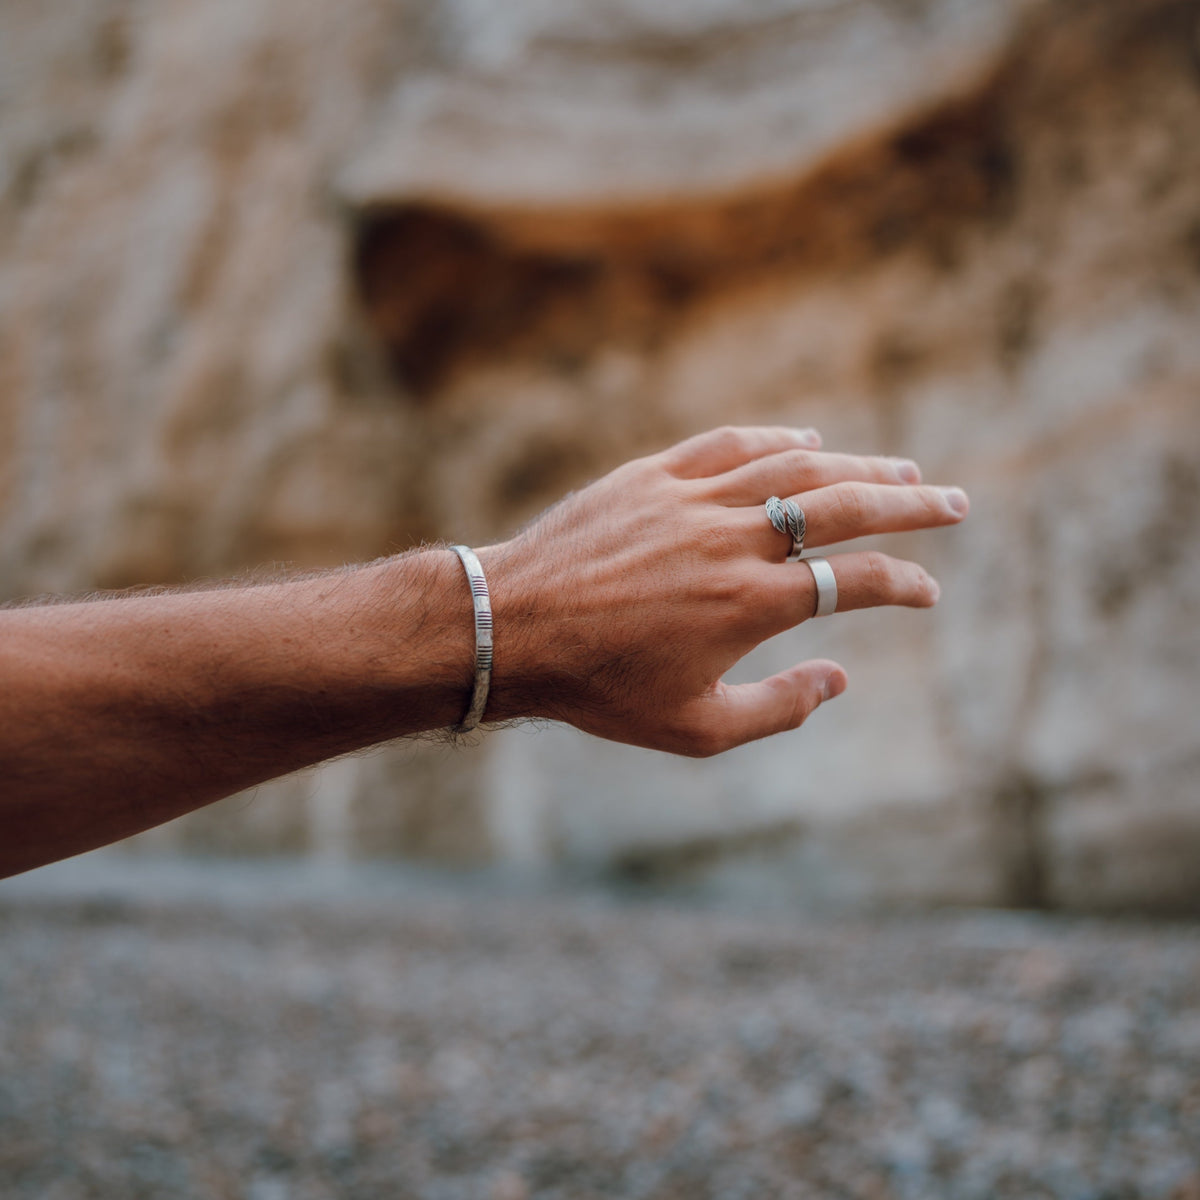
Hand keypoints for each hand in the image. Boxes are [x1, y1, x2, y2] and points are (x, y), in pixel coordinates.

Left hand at [481, 425, 967, 755]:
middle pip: (845, 507)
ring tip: (900, 473)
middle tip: (955, 502)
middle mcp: (732, 541)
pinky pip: (729, 445)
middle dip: (910, 505)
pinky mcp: (652, 476)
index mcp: (751, 605)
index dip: (906, 583)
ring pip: (795, 467)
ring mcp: (691, 500)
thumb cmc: (601, 688)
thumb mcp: (696, 729)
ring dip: (857, 467)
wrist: (513, 629)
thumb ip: (779, 708)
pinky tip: (808, 442)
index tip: (931, 591)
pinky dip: (776, 440)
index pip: (857, 582)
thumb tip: (841, 679)